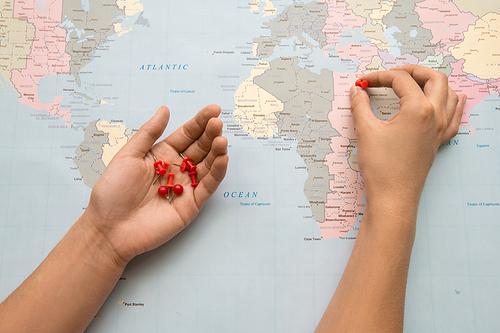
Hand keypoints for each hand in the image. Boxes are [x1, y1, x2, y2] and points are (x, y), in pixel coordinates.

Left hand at [83, 105, 228, 264]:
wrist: (108, 228)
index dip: (199, 122)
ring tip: (221, 139)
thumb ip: (149, 132)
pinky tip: (223, 159)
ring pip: (208, 166)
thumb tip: (165, 109)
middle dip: (210, 134)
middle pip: (200, 148)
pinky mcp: (192, 205)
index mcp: (162, 155)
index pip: (186, 135)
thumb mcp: (127, 155)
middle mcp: (177, 169)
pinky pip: (208, 186)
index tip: (213, 109)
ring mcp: (186, 187)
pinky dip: (217, 173)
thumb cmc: (113, 192)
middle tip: (218, 123)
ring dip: (217, 152)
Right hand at [350, 65, 465, 210]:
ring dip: (432, 82)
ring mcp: (440, 129)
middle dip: (412, 70)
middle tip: (391, 75)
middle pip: (433, 77)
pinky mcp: (439, 141)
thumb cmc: (381, 168)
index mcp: (418, 109)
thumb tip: (356, 91)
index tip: (363, 83)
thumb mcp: (366, 131)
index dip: (379, 77)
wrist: (393, 198)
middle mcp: (435, 116)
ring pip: (448, 93)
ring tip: (413, 82)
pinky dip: (453, 102)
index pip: (400, 80)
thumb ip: (360, 106)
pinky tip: (453, 98)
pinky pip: (455, 115)